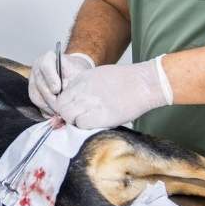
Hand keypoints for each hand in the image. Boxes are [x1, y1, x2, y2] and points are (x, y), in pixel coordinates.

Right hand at [28, 48, 93, 114]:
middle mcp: (37, 68)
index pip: (45, 66)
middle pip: (40, 84)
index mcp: (48, 58)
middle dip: (50, 98)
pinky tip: (54, 114)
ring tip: (58, 113)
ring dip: (47, 106)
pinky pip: (36, 103)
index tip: (57, 90)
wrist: (70, 73)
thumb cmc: (74, 71)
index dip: (50, 79)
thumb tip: (67, 91)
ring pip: (35, 95)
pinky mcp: (33, 91)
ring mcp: (33, 80)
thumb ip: (72, 79)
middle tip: (60, 108)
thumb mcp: (77, 71)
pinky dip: (45, 110)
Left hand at [54, 57, 172, 128]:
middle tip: (79, 119)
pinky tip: (96, 123)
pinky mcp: (97, 115)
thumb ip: (83, 89)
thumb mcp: (98, 78)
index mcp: (81, 79)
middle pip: (61, 107)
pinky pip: (80, 124)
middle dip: (67, 115)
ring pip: (68, 116)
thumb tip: (75, 104)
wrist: (143, 84)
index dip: (65, 107)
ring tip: (89, 121)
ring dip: (75, 122)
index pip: (61, 97)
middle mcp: (81, 89)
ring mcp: (88, 102)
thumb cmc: (126, 82)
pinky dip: (85, 127)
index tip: (73, 112)